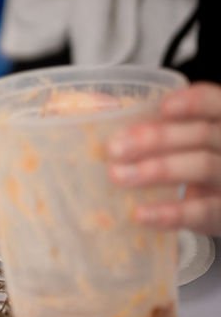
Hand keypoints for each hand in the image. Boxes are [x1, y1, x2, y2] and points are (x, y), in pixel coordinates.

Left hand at [107, 82, 220, 234]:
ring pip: (203, 166)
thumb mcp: (183, 144)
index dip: (193, 102)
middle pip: (203, 134)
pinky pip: (203, 210)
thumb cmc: (189, 165)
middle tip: (114, 148)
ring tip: (118, 176)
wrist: (214, 207)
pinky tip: (141, 214)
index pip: (215, 102)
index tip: (163, 107)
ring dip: (157, 169)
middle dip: (157, 138)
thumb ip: (159, 131)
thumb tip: (106, 126)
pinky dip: (171, 212)